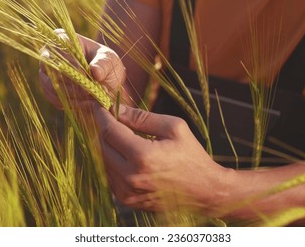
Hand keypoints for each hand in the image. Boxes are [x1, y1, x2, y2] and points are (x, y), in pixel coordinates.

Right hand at [39, 29, 125, 108]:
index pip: (60, 52)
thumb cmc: (106, 64)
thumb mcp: (109, 60)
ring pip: (53, 87)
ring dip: (74, 96)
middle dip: (74, 84)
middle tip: (93, 93)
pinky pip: (55, 99)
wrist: (105, 81)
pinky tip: (88, 104)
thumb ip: (103, 64)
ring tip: (94, 99)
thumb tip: (94, 71)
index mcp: (62, 39)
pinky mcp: (49, 91)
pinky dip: (72, 104)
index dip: (73, 67)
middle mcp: (48, 55)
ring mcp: (46, 74)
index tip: (90, 78)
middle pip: (53, 71)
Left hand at [93, 103, 231, 214]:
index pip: (109, 131)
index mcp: (143, 156)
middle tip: (112, 117)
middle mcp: (130, 177)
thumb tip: (118, 110)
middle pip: (101, 146)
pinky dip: (113, 162)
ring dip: (108, 146)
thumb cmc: (191, 156)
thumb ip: (143, 118)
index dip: (102, 115)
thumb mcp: (174, 128)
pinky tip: (127, 154)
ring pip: (103, 161)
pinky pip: (109, 175)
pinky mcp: (127, 200)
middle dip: (104, 129)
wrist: (204, 191)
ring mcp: (127, 192)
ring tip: (123, 135)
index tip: (100, 104)